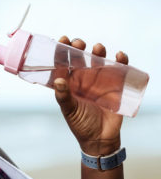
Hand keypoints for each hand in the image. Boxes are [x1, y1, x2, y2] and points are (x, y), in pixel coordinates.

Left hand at [53, 36, 128, 154]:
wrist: (100, 139)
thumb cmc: (81, 124)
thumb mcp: (70, 110)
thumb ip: (63, 96)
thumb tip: (58, 81)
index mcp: (69, 83)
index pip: (63, 63)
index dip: (62, 50)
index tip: (62, 39)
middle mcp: (83, 79)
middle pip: (80, 58)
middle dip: (79, 48)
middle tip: (78, 43)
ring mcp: (100, 80)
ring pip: (99, 60)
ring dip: (98, 52)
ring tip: (97, 48)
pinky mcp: (115, 85)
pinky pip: (119, 69)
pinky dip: (121, 61)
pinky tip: (120, 56)